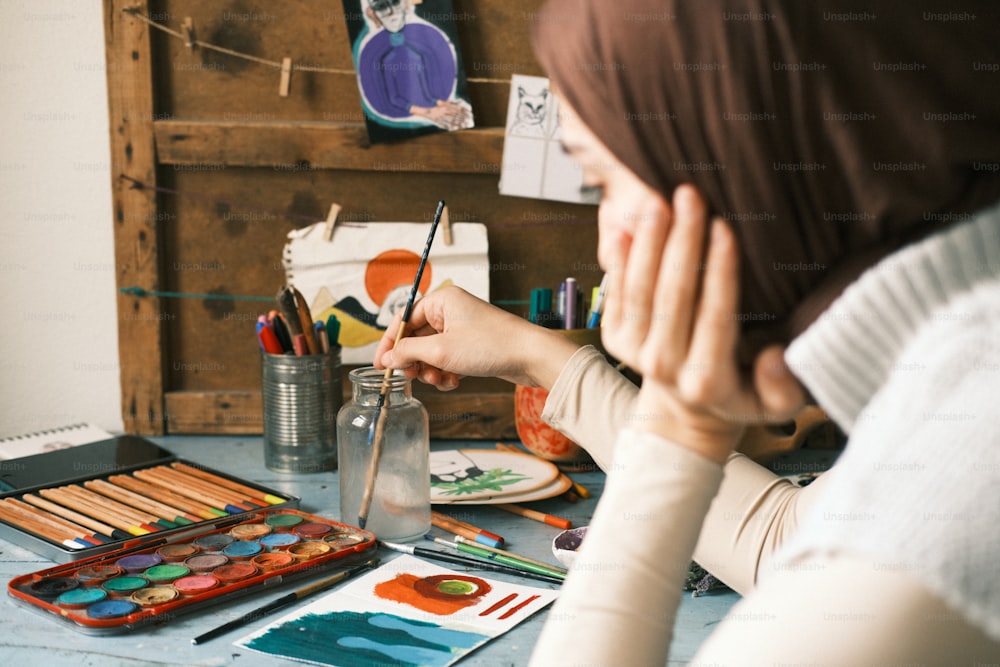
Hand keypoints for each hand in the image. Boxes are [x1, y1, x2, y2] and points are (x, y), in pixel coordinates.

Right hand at [374, 285, 580, 390]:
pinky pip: (448, 360)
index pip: (404, 318)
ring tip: (440, 380)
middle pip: (417, 337)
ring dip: (431, 370)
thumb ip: (408, 353)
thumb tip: (387, 359)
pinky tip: (455, 382)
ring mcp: (463, 329)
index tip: (380, 365)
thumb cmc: (490, 345)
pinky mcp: (473, 346)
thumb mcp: (441, 351)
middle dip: (415, 361)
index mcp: (442, 300)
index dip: (390, 343)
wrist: (530, 356)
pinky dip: (447, 373)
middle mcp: (451, 311)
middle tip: (413, 377)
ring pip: (432, 352)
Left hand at [600, 185, 804, 461]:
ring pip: (639, 289)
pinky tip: (625, 225)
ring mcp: (633, 352)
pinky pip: (616, 292)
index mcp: (707, 381)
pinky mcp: (614, 338)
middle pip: (672, 296)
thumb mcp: (775, 406)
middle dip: (681, 242)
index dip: (719, 270)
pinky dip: (619, 259)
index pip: (715, 316)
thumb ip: (782, 387)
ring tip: (659, 200)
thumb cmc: (742, 396)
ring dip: (648, 242)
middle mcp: (664, 367)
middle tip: (690, 195)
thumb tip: (773, 356)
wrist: (686, 414)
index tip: (725, 226)